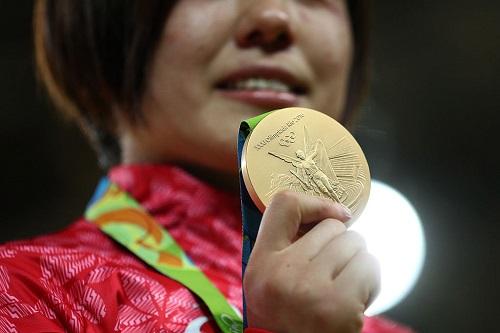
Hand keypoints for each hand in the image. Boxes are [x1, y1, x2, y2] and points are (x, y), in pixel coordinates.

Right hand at [244, 191, 379, 332]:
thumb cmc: (284, 313)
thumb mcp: (265, 277)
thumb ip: (284, 245)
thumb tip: (334, 214)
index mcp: (262, 261)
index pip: (284, 205)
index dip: (315, 202)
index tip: (336, 214)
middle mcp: (284, 271)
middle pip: (333, 227)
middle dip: (342, 244)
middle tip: (334, 270)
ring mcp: (313, 289)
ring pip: (356, 244)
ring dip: (358, 261)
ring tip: (344, 285)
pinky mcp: (341, 306)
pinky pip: (370, 268)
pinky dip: (370, 281)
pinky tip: (356, 298)